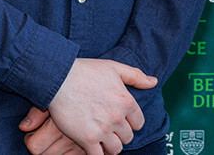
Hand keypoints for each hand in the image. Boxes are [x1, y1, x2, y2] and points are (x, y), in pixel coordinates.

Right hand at [32, 58, 156, 154]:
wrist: (59, 78)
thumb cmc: (86, 71)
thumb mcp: (114, 67)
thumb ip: (136, 76)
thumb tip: (153, 82)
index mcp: (127, 101)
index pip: (139, 123)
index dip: (131, 123)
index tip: (122, 121)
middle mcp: (117, 117)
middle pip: (128, 137)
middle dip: (120, 134)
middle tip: (110, 130)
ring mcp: (103, 129)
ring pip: (116, 149)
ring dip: (110, 146)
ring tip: (102, 140)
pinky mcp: (87, 139)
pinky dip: (96, 154)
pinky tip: (92, 147)